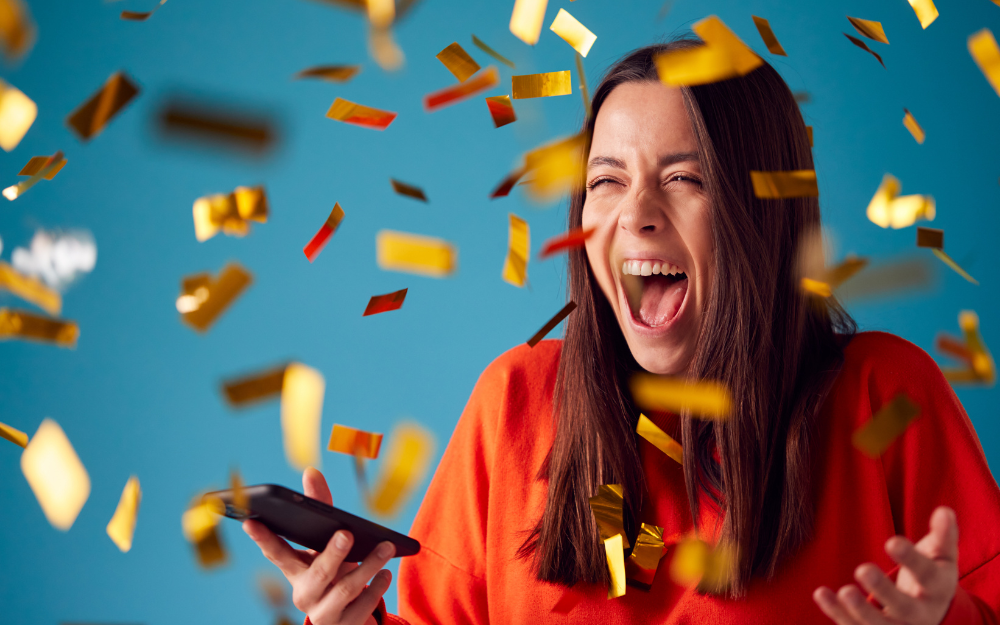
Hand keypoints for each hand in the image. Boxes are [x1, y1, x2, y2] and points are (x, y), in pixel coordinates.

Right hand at [243, 467, 395, 624]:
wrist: (347, 615)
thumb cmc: (333, 570)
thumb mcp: (325, 542)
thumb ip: (320, 507)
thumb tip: (311, 471)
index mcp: (295, 571)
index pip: (276, 553)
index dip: (262, 538)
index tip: (250, 521)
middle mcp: (305, 594)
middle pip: (316, 575)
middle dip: (332, 554)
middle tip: (346, 534)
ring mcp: (324, 613)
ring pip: (344, 590)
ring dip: (367, 566)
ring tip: (385, 548)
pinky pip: (362, 607)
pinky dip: (376, 589)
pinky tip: (386, 573)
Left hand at [813, 506, 958, 624]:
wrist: (931, 612)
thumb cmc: (932, 575)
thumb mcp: (942, 556)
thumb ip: (943, 535)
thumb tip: (944, 511)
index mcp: (938, 589)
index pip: (927, 575)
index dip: (910, 560)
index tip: (892, 542)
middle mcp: (920, 614)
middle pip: (904, 607)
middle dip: (884, 591)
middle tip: (863, 570)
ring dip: (860, 611)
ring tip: (844, 591)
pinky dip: (837, 613)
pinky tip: (821, 593)